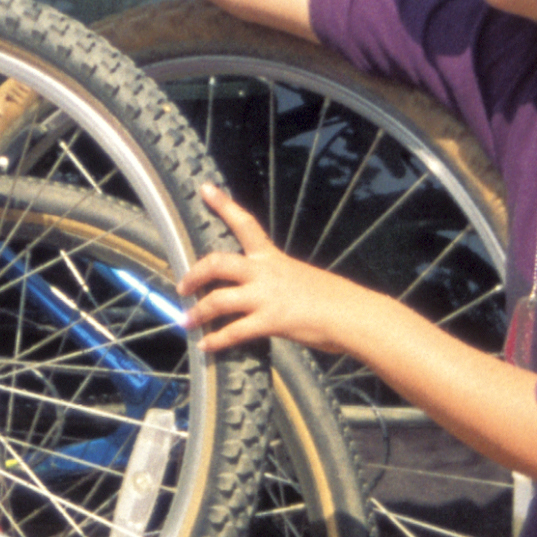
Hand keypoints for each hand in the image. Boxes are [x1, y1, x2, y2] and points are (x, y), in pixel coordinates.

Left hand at [179, 182, 358, 359]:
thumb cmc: (336, 299)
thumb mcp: (302, 278)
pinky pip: (234, 332)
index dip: (223, 204)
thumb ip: (279, 281)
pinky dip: (216, 341)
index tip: (204, 189)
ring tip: (186, 321)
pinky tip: (206, 347)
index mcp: (273, 258)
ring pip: (218, 300)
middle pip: (217, 262)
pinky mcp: (270, 321)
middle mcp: (265, 272)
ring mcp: (266, 296)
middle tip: (182, 286)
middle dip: (194, 273)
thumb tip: (267, 293)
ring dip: (197, 312)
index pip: (245, 223)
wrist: (354, 315)